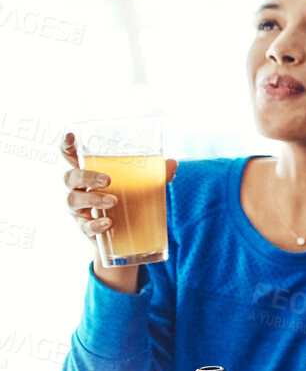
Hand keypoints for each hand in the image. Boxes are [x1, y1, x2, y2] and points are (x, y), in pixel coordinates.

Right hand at [60, 132, 178, 242]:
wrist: (123, 235)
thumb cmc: (126, 200)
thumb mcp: (140, 186)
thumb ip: (154, 175)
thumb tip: (172, 163)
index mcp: (88, 173)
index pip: (70, 156)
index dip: (66, 145)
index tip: (71, 135)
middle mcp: (77, 189)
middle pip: (69, 178)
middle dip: (86, 177)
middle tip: (108, 180)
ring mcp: (78, 209)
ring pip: (73, 200)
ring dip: (93, 199)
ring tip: (113, 202)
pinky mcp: (84, 228)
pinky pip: (84, 226)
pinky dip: (95, 224)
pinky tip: (107, 223)